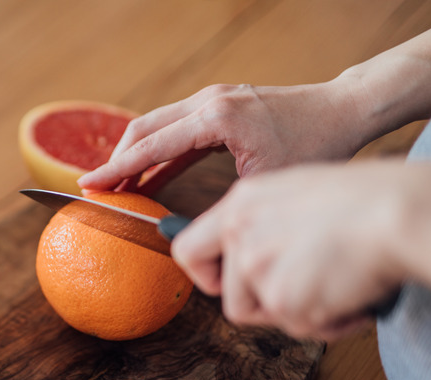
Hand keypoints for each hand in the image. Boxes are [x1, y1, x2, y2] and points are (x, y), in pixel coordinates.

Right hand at [78, 80, 369, 193]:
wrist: (342, 109)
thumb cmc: (313, 144)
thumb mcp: (265, 182)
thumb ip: (221, 201)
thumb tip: (190, 231)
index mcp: (216, 117)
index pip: (151, 144)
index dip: (116, 168)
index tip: (88, 184)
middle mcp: (208, 101)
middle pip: (144, 127)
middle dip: (117, 159)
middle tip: (97, 188)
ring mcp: (213, 99)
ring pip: (157, 125)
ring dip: (136, 155)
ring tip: (118, 186)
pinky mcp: (219, 105)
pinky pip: (177, 129)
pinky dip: (159, 152)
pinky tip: (150, 176)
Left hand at [171, 160, 410, 340]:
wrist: (397, 211)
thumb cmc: (364, 199)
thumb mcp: (296, 194)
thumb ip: (263, 223)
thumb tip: (246, 254)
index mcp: (241, 204)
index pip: (187, 250)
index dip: (204, 276)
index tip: (222, 284)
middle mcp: (240, 234)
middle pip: (230, 298)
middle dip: (266, 304)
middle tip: (305, 289)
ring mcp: (257, 267)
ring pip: (266, 316)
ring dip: (299, 312)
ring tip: (335, 284)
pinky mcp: (282, 298)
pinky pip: (300, 328)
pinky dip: (330, 321)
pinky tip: (352, 294)